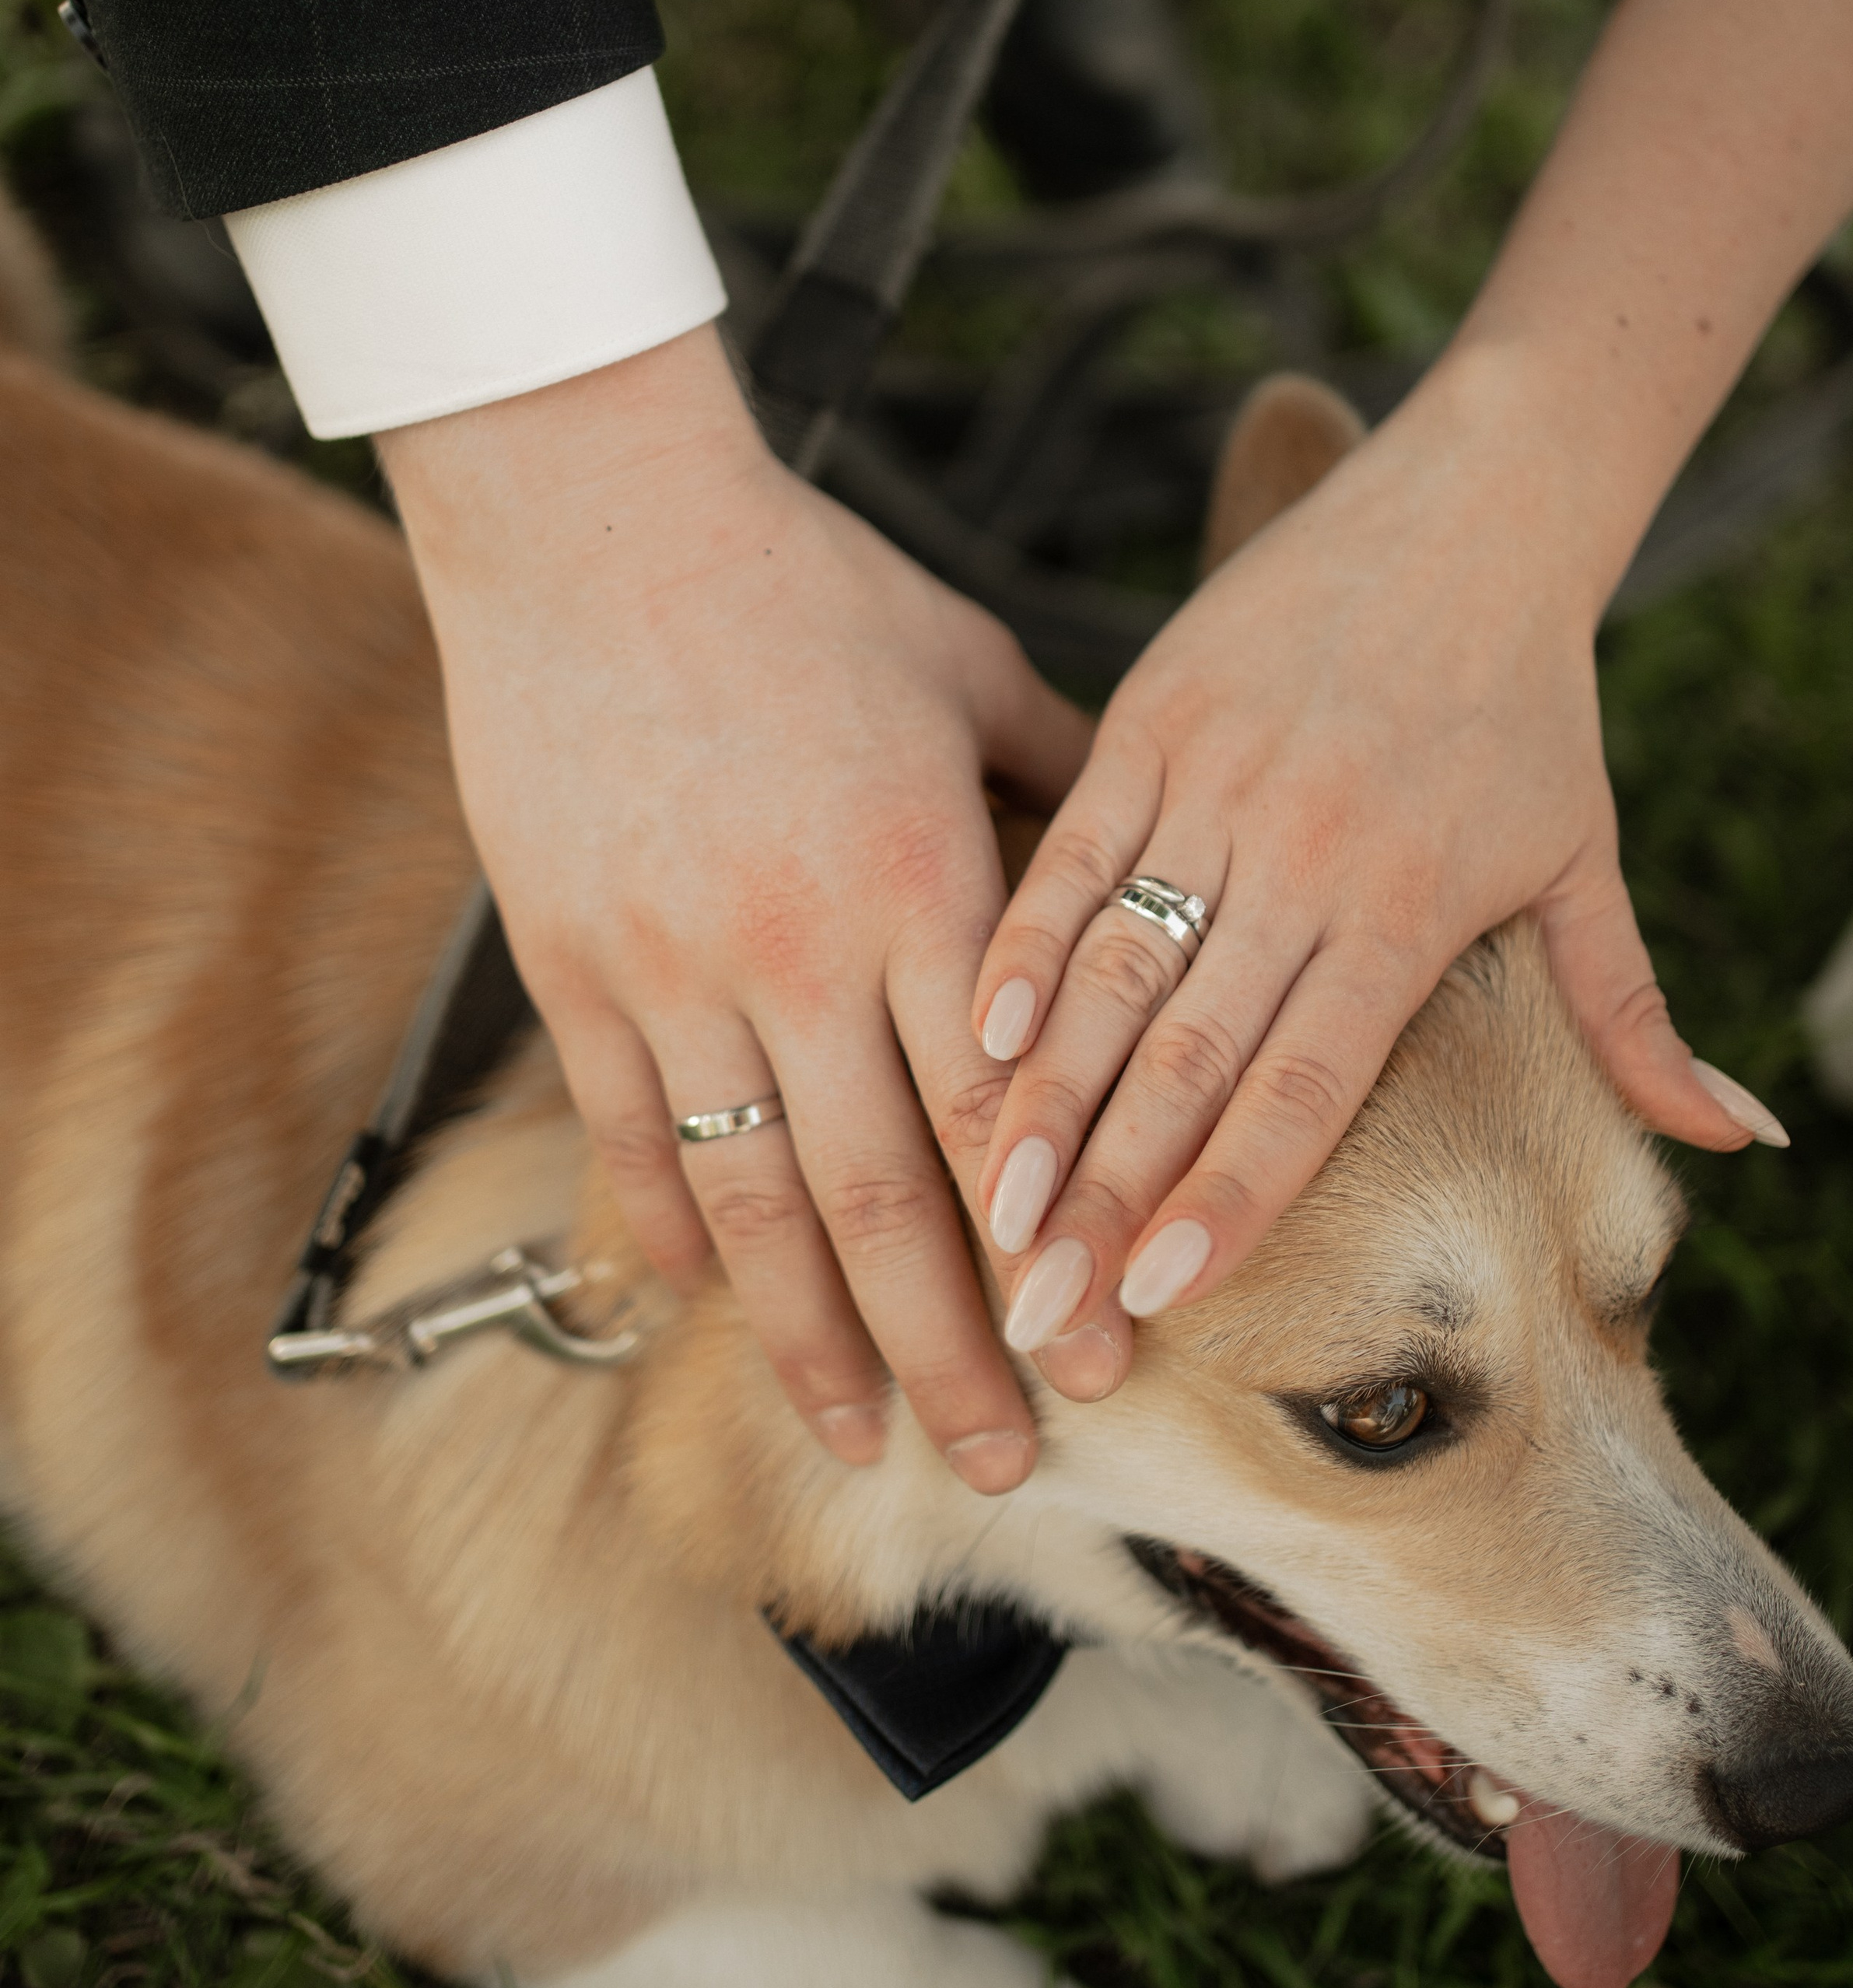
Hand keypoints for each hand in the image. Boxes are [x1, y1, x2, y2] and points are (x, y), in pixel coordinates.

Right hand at [381, 326, 1090, 1489]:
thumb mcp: (967, 668)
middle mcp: (799, 949)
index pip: (1002, 1122)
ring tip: (854, 1439)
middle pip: (885, 1203)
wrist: (593, 517)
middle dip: (949, 1355)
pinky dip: (665, 1228)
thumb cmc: (802, 581)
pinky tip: (701, 1306)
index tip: (1100, 1368)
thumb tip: (1144, 864)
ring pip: (749, 1199)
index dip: (1052, 1262)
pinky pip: (627, 1127)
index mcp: (921, 881)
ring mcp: (672, 964)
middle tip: (1000, 1471)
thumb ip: (1058, 785)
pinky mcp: (572, 958)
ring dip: (805, 1338)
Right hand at [968, 349, 1757, 1398]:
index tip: (1165, 1295)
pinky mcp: (1151, 717)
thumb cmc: (1531, 705)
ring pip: (1112, 962)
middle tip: (1045, 1309)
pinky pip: (1072, 849)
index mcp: (1405, 903)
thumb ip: (1635, 1016)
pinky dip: (1020, 944)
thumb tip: (1737, 1142)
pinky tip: (978, 1037)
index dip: (1234, 1193)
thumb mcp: (1588, 860)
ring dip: (1046, 1096)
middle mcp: (1304, 853)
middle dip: (1111, 1192)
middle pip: (1190, 1049)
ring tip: (992, 1210)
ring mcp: (1216, 781)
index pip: (1308, 1084)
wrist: (1469, 510)